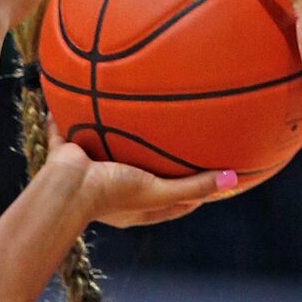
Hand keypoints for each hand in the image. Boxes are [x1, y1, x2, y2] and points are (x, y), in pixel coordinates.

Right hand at [45, 122, 234, 227]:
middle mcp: (112, 189)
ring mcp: (90, 170)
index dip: (189, 194)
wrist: (67, 187)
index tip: (208, 180)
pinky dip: (72, 117)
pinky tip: (82, 94)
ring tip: (133, 115)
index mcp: (133, 206)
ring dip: (118, 136)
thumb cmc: (113, 194)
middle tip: (176, 145)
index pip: (169, 202)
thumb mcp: (158, 192)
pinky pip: (70, 131)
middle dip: (155, 161)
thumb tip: (234, 179)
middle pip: (141, 175)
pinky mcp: (69, 152)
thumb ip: (194, 185)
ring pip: (107, 150)